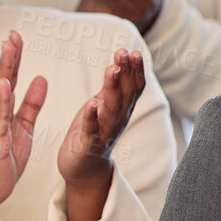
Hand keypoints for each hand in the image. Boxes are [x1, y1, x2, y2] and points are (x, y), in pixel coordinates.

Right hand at [0, 31, 47, 220]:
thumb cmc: (5, 156)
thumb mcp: (24, 125)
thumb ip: (31, 102)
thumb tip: (40, 78)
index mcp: (2, 107)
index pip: (10, 76)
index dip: (14, 56)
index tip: (17, 34)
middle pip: (2, 78)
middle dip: (8, 55)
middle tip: (13, 33)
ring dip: (4, 70)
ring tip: (9, 49)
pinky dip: (2, 99)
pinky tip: (5, 84)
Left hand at [58, 46, 145, 187]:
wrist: (84, 169)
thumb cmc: (92, 132)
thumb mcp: (105, 106)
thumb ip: (114, 88)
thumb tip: (121, 62)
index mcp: (122, 109)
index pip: (134, 87)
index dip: (136, 70)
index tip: (134, 51)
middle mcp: (118, 120)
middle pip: (126, 94)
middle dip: (127, 73)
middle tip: (125, 53)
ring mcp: (104, 132)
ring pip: (112, 108)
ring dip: (113, 88)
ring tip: (112, 70)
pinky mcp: (88, 144)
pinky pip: (91, 130)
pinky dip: (92, 117)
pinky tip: (91, 104)